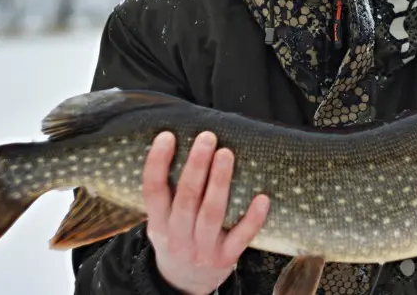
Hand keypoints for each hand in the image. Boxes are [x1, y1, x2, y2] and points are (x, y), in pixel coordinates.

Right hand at [143, 131, 269, 294]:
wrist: (184, 285)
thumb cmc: (178, 239)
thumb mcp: (162, 221)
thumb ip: (168, 193)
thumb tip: (183, 145)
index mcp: (159, 223)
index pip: (153, 190)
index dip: (157, 163)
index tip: (167, 136)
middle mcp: (177, 236)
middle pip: (186, 198)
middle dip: (196, 166)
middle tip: (207, 138)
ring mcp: (202, 249)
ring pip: (211, 213)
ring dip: (219, 182)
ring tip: (226, 154)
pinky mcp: (226, 258)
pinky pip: (241, 237)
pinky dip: (252, 218)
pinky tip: (262, 197)